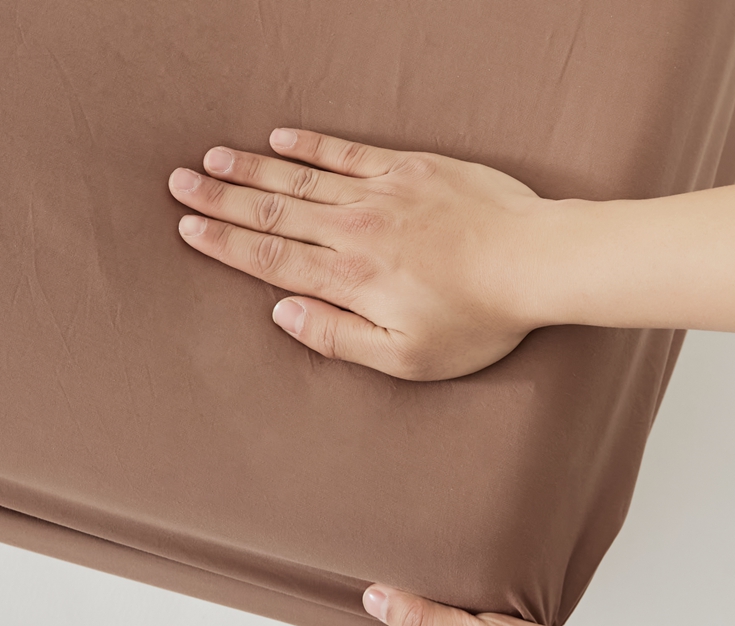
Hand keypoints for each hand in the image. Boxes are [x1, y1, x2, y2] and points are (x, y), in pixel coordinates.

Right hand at [168, 127, 564, 380]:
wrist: (534, 263)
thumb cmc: (475, 320)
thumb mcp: (406, 357)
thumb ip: (339, 337)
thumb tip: (285, 314)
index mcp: (350, 280)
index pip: (271, 259)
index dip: (224, 242)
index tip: (189, 226)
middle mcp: (355, 231)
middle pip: (273, 213)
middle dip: (222, 199)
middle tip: (180, 183)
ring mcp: (381, 194)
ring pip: (301, 180)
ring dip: (253, 169)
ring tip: (213, 159)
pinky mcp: (410, 168)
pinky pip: (347, 152)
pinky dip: (310, 145)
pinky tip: (281, 138)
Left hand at [361, 583, 672, 625]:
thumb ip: (426, 621)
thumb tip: (374, 600)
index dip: (414, 600)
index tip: (413, 564)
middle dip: (457, 595)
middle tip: (456, 556)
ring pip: (488, 624)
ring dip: (492, 599)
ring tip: (492, 569)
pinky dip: (519, 606)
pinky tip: (522, 586)